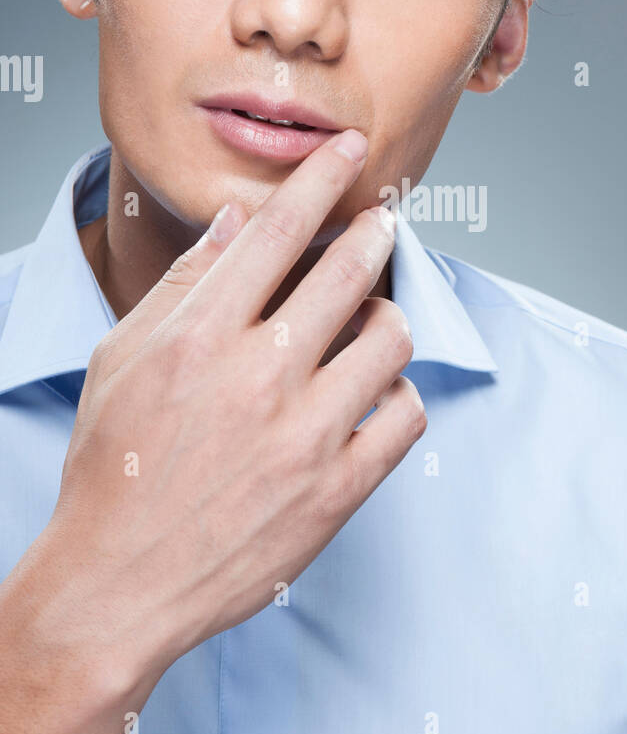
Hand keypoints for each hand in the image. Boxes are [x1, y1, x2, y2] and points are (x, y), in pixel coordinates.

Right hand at [47, 130, 425, 685]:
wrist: (118, 583)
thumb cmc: (113, 466)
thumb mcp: (123, 359)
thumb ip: (185, 283)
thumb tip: (241, 221)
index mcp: (200, 335)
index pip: (279, 229)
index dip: (323, 177)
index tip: (352, 150)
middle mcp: (258, 376)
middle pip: (351, 270)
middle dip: (374, 232)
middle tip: (379, 225)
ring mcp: (305, 436)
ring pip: (391, 337)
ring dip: (384, 316)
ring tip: (366, 323)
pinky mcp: (337, 491)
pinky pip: (406, 416)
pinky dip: (397, 394)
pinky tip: (373, 394)